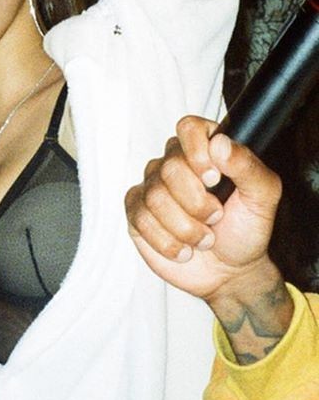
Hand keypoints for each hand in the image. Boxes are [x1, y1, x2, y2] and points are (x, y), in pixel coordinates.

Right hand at [125, 116, 281, 301]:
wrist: (229, 272)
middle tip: (216, 217)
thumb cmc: (245, 230)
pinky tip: (183, 248)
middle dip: (197, 203)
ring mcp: (152, 187)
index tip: (213, 178)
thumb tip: (220, 143)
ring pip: (155, 197)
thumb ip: (248, 167)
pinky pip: (141, 219)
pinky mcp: (137, 212)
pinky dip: (168, 241)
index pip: (189, 128)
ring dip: (186, 228)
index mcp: (205, 151)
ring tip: (204, 238)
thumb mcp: (262, 198)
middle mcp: (174, 164)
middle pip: (170, 168)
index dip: (197, 151)